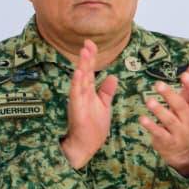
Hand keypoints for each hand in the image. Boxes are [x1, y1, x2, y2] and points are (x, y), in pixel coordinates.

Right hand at [61, 40, 117, 169]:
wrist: (87, 145)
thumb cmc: (93, 127)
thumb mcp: (104, 106)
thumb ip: (107, 91)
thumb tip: (112, 76)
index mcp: (89, 92)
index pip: (90, 70)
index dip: (91, 57)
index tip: (91, 43)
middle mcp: (82, 93)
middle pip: (85, 71)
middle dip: (86, 57)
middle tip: (87, 42)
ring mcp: (78, 100)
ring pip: (80, 80)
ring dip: (82, 66)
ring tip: (84, 52)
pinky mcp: (77, 109)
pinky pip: (76, 93)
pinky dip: (77, 82)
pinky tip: (79, 72)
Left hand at [140, 61, 188, 176]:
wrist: (184, 151)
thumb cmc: (184, 120)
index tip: (185, 74)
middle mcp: (187, 119)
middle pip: (180, 106)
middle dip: (170, 96)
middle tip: (158, 84)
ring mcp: (178, 131)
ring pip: (170, 120)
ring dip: (159, 111)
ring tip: (148, 101)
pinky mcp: (167, 141)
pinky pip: (160, 133)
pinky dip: (151, 126)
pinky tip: (142, 119)